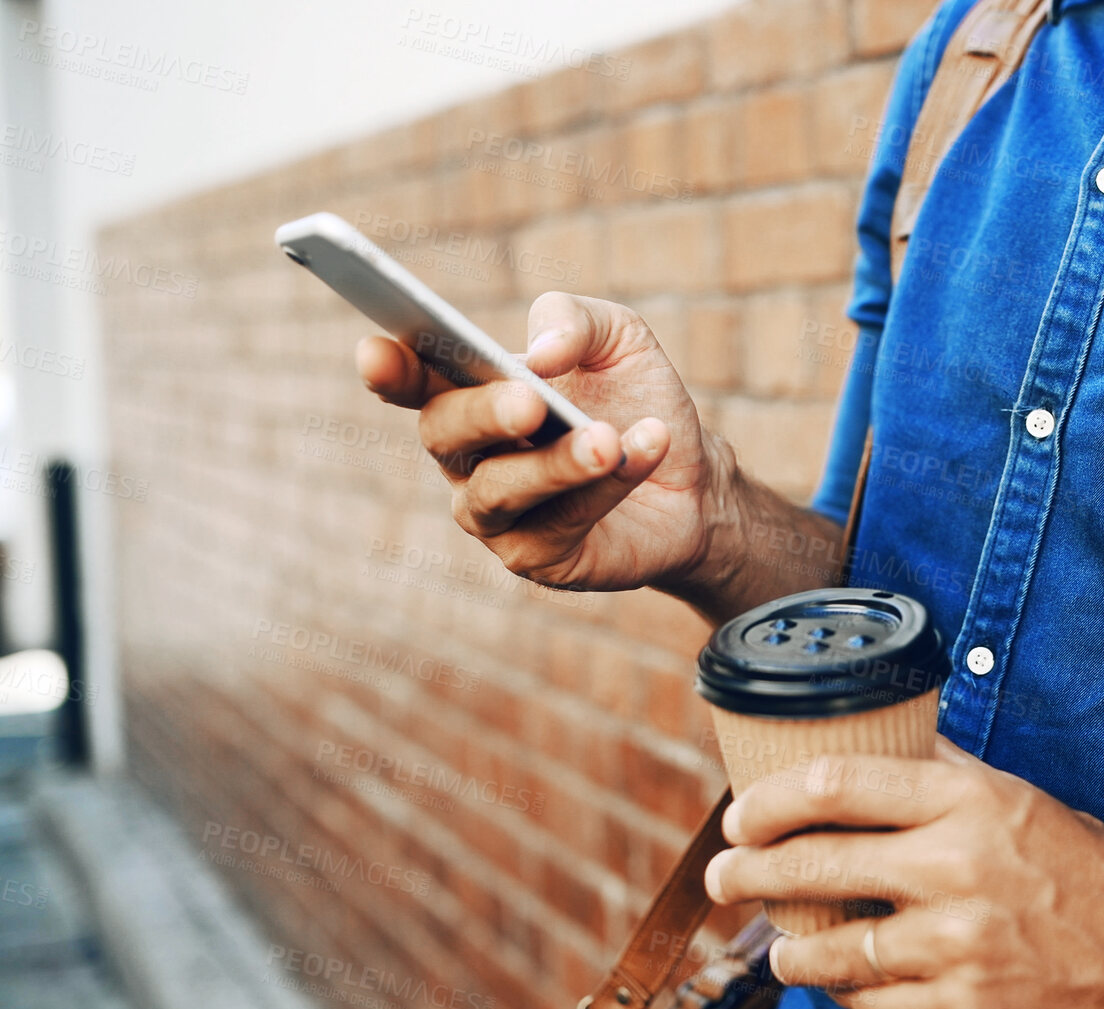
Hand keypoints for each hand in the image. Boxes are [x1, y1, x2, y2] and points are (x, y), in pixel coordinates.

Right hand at [355, 292, 734, 594]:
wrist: (696, 478)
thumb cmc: (638, 402)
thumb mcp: (617, 339)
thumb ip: (574, 320)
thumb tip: (540, 352)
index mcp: (471, 397)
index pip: (414, 383)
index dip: (390, 371)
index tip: (375, 352)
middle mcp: (469, 460)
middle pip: (445, 435)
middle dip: (484, 414)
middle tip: (530, 401)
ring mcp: (497, 517)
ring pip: (499, 490)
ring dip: (555, 462)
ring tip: (606, 440)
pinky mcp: (537, 560)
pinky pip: (561, 522)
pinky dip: (604, 485)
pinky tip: (644, 450)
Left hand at [703, 736, 1103, 1008]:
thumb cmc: (1078, 863)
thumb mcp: (1013, 796)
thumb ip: (939, 772)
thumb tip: (864, 738)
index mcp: (967, 801)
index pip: (837, 784)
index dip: (769, 801)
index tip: (740, 817)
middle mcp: (959, 868)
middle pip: (816, 866)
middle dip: (750, 875)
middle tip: (724, 877)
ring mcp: (961, 945)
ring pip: (834, 951)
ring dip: (791, 951)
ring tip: (779, 949)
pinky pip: (875, 1007)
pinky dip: (851, 997)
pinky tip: (844, 986)